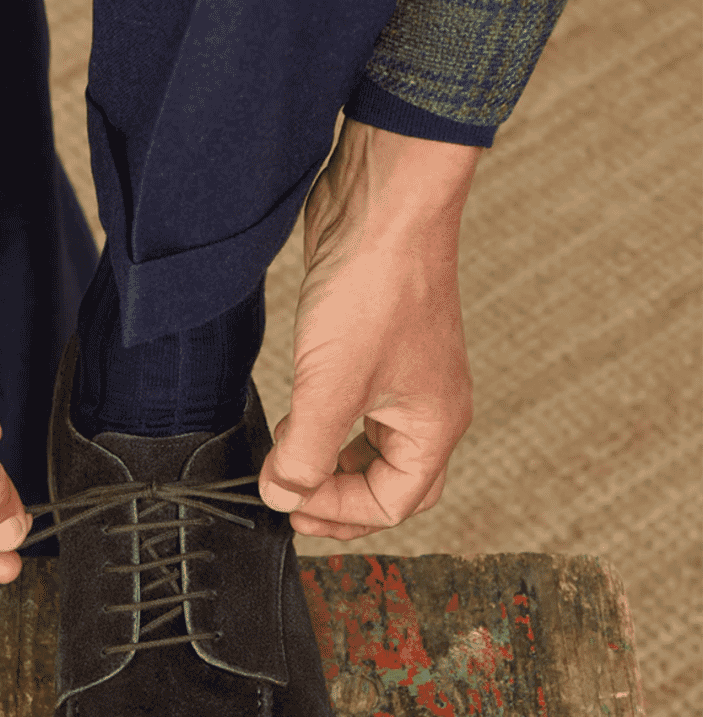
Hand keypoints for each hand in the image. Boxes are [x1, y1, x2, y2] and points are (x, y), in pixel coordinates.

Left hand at [257, 122, 479, 540]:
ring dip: (331, 467)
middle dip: (342, 501)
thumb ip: (305, 454)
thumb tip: (282, 495)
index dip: (336, 511)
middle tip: (294, 503)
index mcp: (434, 426)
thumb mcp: (331, 387)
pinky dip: (326, 429)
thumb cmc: (375, 288)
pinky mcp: (378, 355)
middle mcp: (428, 409)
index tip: (285, 498)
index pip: (392, 503)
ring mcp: (405, 381)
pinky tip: (295, 419)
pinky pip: (357, 415)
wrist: (381, 205)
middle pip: (392, 485)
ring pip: (372, 451)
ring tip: (289, 462)